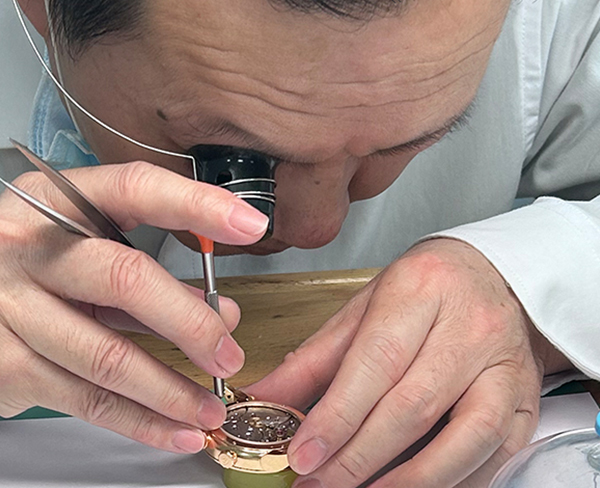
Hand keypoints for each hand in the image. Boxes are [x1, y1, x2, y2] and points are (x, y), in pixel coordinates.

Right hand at [0, 161, 268, 452]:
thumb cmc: (40, 268)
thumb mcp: (89, 252)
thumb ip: (152, 278)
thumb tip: (222, 313)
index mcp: (56, 201)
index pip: (136, 188)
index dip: (198, 205)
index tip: (250, 225)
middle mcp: (26, 246)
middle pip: (125, 279)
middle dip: (190, 324)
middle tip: (229, 355)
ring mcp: (8, 305)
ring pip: (107, 355)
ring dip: (171, 389)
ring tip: (212, 407)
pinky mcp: (3, 364)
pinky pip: (85, 399)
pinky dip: (140, 421)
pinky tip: (177, 430)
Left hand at [249, 238, 572, 487]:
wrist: (490, 278)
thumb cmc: (422, 291)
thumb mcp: (361, 308)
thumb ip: (312, 359)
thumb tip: (265, 400)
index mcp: (421, 289)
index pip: (377, 360)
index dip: (338, 415)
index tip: (304, 454)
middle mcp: (469, 326)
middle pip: (413, 405)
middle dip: (359, 457)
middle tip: (318, 483)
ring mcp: (503, 366)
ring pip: (461, 438)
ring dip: (406, 481)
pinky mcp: (522, 401)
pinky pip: (491, 456)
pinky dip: (447, 482)